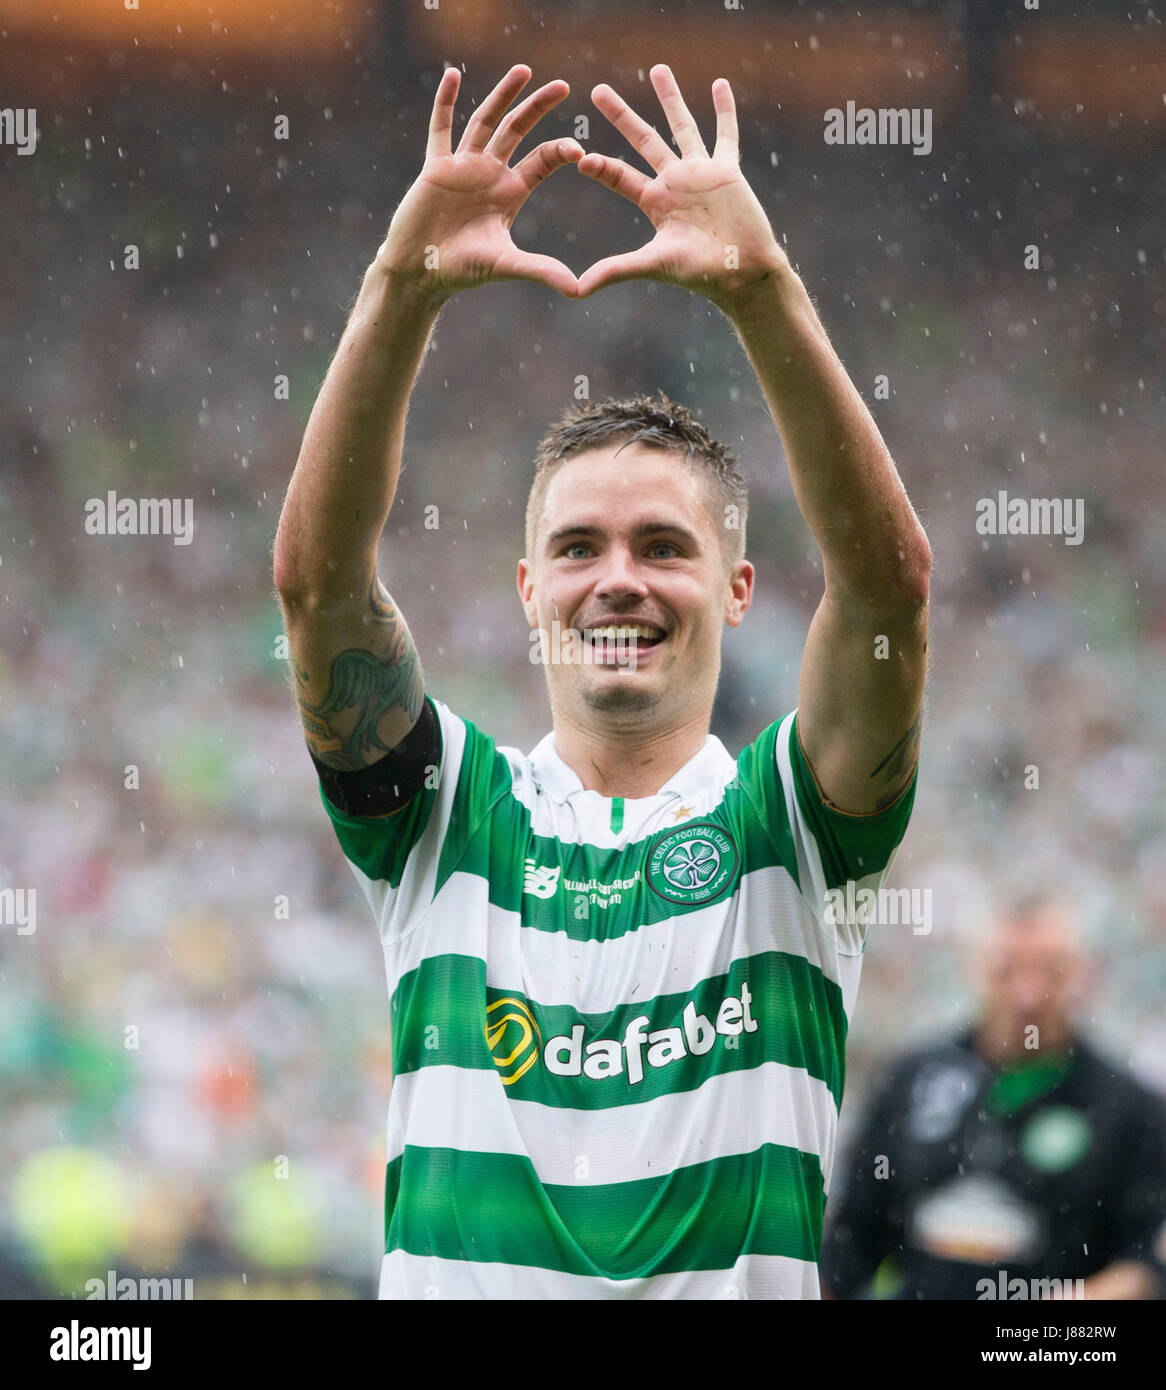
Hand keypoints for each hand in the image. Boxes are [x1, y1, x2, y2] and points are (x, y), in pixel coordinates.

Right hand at [378, 64, 582, 301]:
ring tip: (524, 71)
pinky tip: (452, 74)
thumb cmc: (462, 270)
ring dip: (503, 95)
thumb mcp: (506, 265)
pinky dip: (445, 102)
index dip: (560, 152)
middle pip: (519, 131)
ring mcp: (463, 166)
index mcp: (511, 192)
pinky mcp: (435, 166)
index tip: (579, 151)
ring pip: (486, 121)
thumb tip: (578, 291)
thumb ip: (541, 271)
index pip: (543, 161)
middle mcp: (490, 173)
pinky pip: (441, 128)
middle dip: (539, 108)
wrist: (421, 272)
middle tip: (563, 86)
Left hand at [575, 65, 787, 310]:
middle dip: (620, 115)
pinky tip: (719, 83)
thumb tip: (578, 290)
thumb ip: (616, 270)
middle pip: (643, 139)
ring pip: (682, 126)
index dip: (601, 166)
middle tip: (598, 91)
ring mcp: (700, 173)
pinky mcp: (727, 170)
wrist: (741, 273)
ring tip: (657, 69)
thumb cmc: (699, 272)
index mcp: (654, 202)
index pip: (619, 175)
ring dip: (670, 98)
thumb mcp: (653, 265)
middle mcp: (674, 182)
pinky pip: (725, 133)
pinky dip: (724, 109)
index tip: (580, 158)